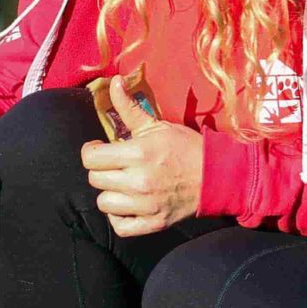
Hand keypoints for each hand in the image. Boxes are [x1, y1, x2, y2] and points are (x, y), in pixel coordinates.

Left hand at [79, 77, 203, 237]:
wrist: (215, 176)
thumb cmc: (184, 147)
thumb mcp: (156, 125)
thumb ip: (129, 107)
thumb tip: (114, 81)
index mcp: (137, 153)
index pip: (90, 158)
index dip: (92, 151)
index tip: (101, 149)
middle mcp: (138, 181)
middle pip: (94, 179)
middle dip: (101, 170)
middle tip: (115, 166)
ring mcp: (145, 205)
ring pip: (104, 203)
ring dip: (109, 193)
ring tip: (122, 184)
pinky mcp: (153, 223)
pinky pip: (120, 226)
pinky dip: (118, 217)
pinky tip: (127, 204)